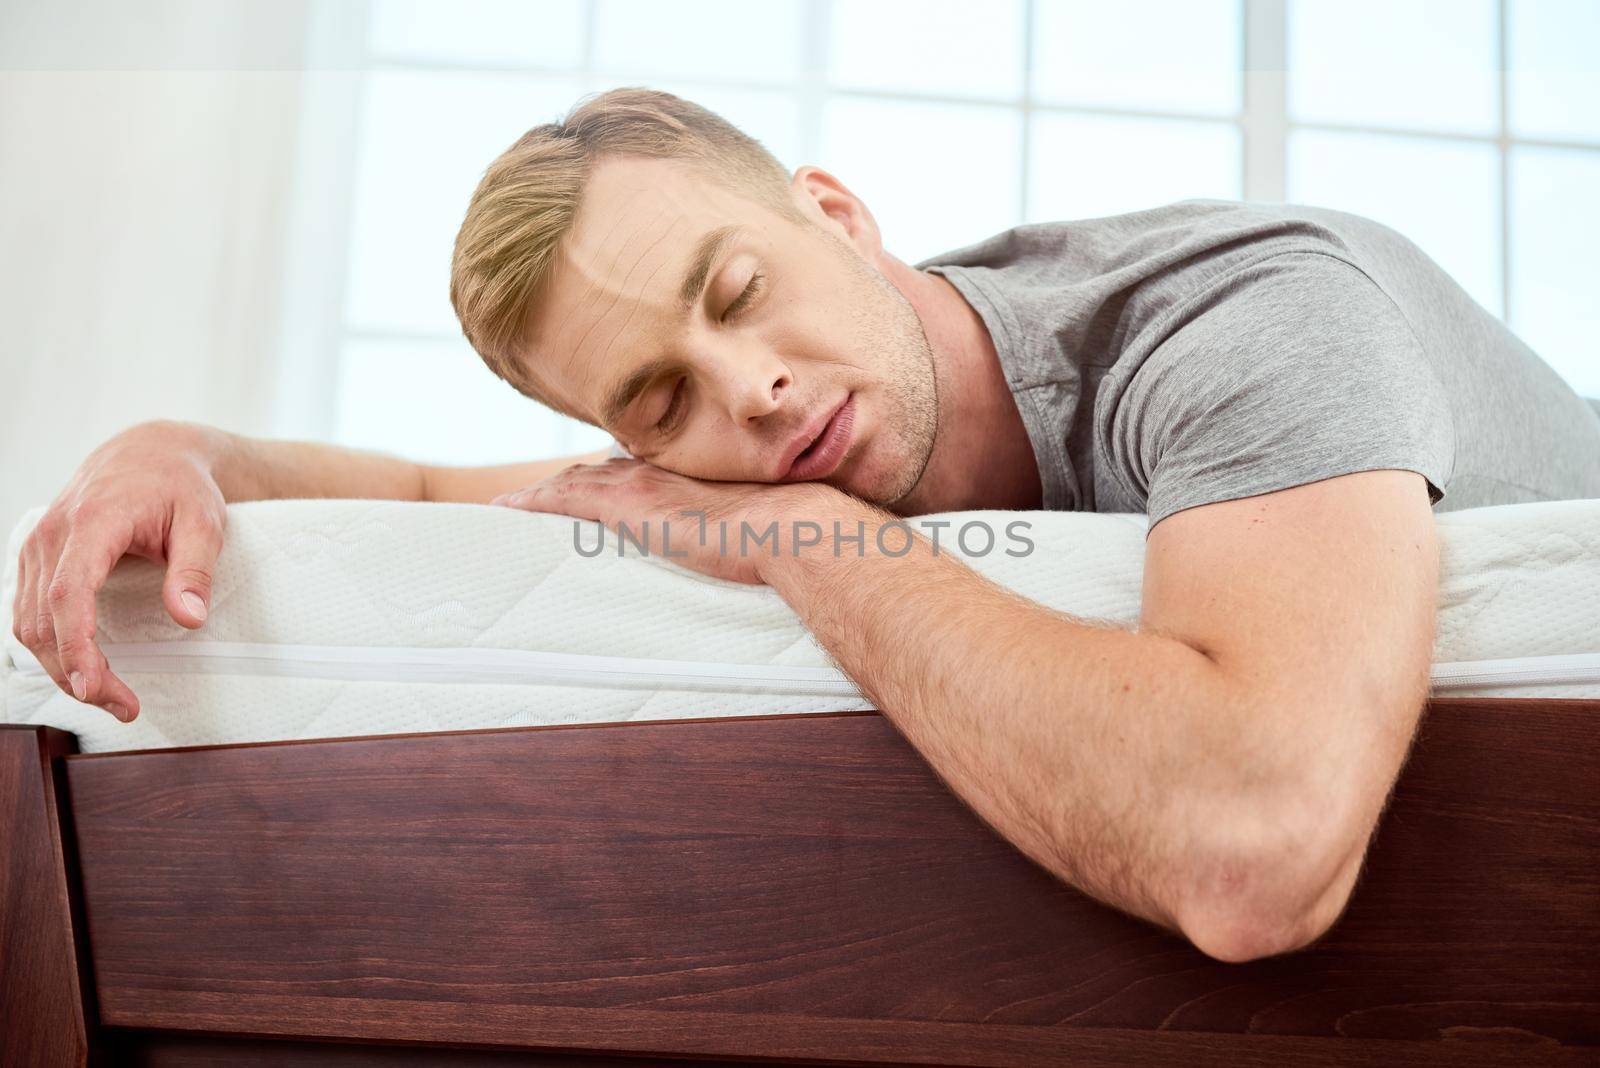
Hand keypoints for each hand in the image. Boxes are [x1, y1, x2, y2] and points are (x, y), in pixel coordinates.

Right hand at [12, 420, 226, 721]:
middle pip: (43, 620)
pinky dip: (51, 646)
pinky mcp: (38, 559)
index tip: (92, 685)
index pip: (68, 594)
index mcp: (93, 522)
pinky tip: (83, 668)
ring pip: (29, 623)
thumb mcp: (204, 522)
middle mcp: (52, 535)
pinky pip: (29, 613)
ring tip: (111, 697)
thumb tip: (189, 618)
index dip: (74, 645)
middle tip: (123, 706)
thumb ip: (195, 570)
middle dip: (75, 673)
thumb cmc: (178, 485)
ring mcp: (38, 546)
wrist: (148, 452)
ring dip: (61, 667)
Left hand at [489, 458, 843, 584]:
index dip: (598, 480)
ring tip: (509, 507)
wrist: (789, 525)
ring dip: (538, 494)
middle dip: (559, 484)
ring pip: (570, 483)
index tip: (578, 490)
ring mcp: (637, 485)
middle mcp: (654, 473)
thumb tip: (749, 555)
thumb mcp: (753, 527)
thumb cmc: (786, 532)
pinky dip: (534, 502)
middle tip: (528, 501)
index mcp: (681, 477)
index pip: (627, 473)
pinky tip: (508, 510)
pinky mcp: (626, 505)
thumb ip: (737, 532)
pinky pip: (564, 500)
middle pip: (590, 473)